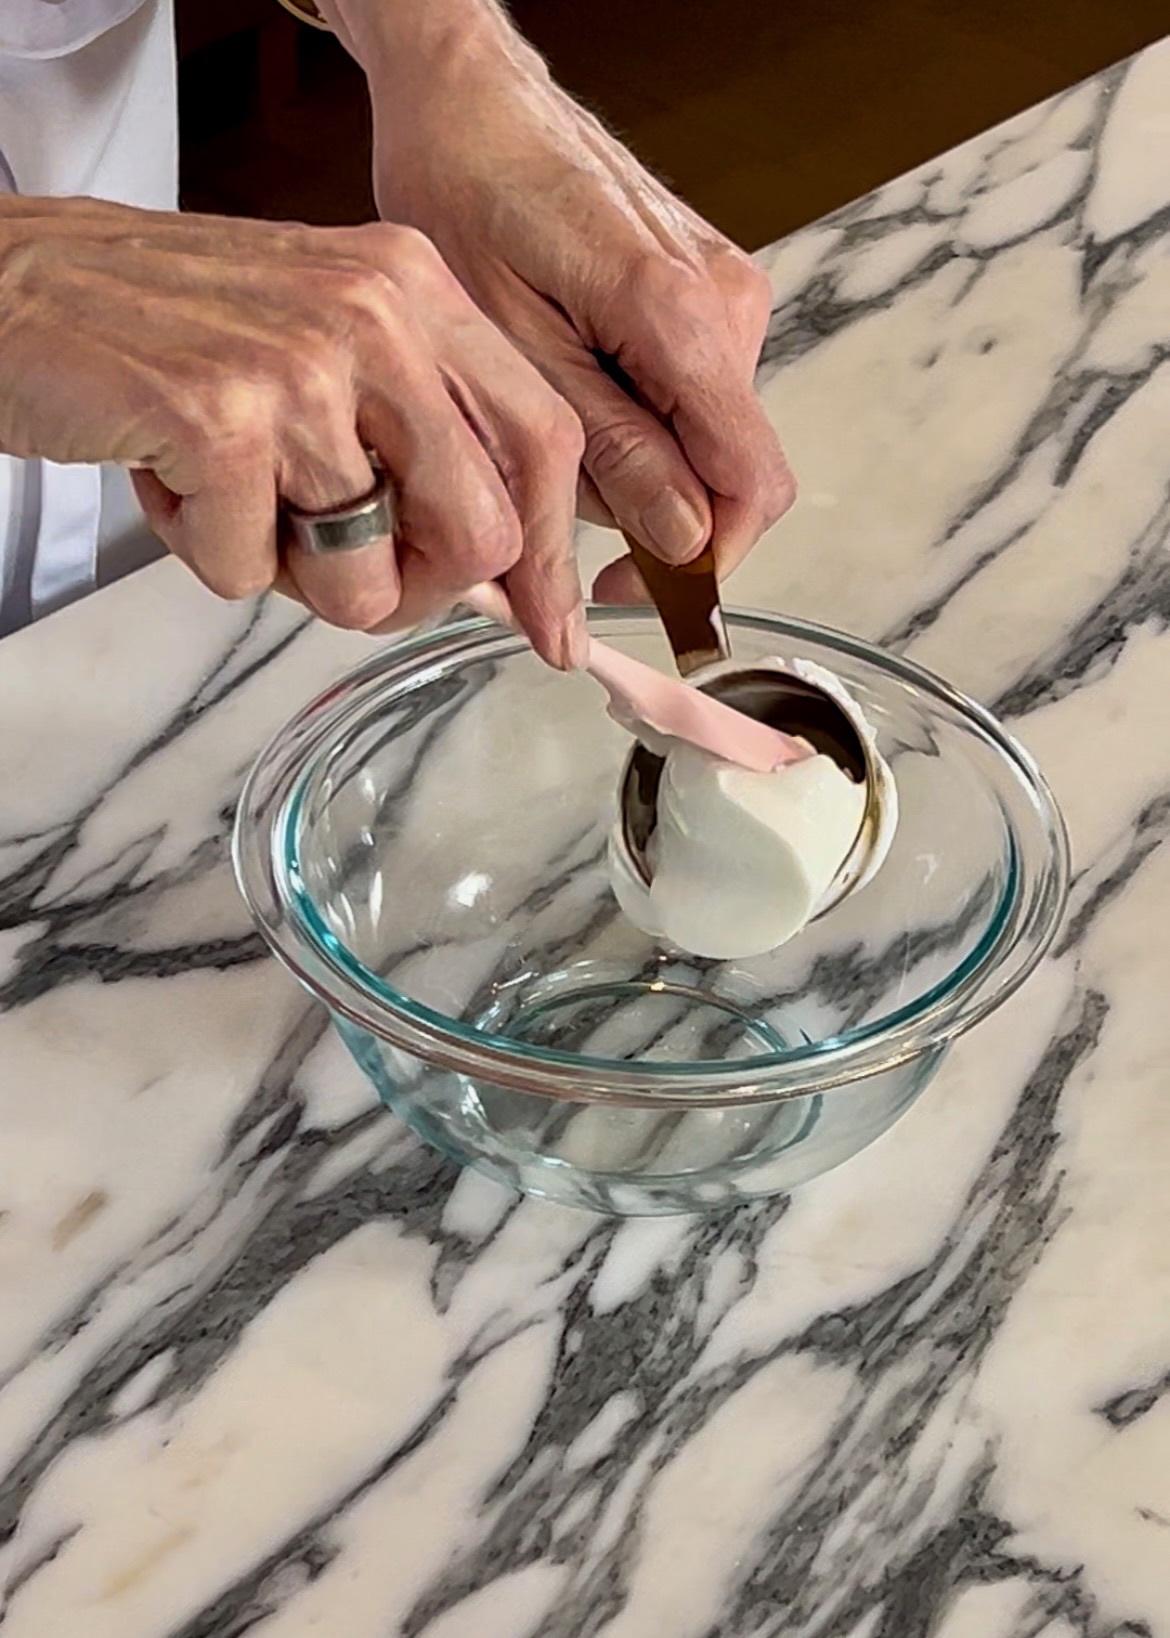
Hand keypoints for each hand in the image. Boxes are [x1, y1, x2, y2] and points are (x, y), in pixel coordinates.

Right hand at [0, 196, 586, 664]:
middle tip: (341, 575)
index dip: (550, 556)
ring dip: (288, 575)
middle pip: (478, 532)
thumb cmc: (172, 329)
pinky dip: (205, 555)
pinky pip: (248, 574)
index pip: (541, 439)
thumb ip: (416, 429)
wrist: (17, 286)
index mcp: (416, 290)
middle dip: (412, 593)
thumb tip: (498, 564)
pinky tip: (172, 481)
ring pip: (360, 577)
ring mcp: (300, 365)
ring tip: (231, 497)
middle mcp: (376, 314)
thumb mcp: (328, 342)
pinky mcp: (220, 418)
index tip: (547, 630)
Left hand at [330, 0, 794, 600]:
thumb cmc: (469, 195)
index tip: (629, 590)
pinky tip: (562, 376)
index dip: (700, 566)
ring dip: (626, 456)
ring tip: (536, 406)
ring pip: (699, 436)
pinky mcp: (704, 289)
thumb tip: (683, 538)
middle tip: (536, 483)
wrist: (470, 94)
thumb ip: (611, 451)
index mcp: (685, 318)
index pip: (749, 486)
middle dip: (640, 504)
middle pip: (722, 469)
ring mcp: (725, 292)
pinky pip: (685, 392)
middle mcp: (729, 305)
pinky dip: (628, 413)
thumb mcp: (515, 350)